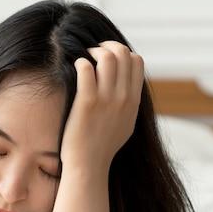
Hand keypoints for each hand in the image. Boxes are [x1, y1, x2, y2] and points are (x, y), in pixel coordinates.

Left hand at [59, 41, 143, 172]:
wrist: (89, 165)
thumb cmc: (102, 146)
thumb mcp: (125, 124)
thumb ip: (129, 104)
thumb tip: (128, 89)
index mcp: (133, 101)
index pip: (137, 61)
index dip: (122, 52)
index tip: (109, 57)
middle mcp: (123, 98)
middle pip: (123, 54)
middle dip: (107, 46)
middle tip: (93, 52)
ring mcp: (106, 99)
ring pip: (107, 57)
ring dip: (93, 52)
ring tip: (84, 59)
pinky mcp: (87, 102)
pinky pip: (86, 69)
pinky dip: (80, 63)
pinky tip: (75, 68)